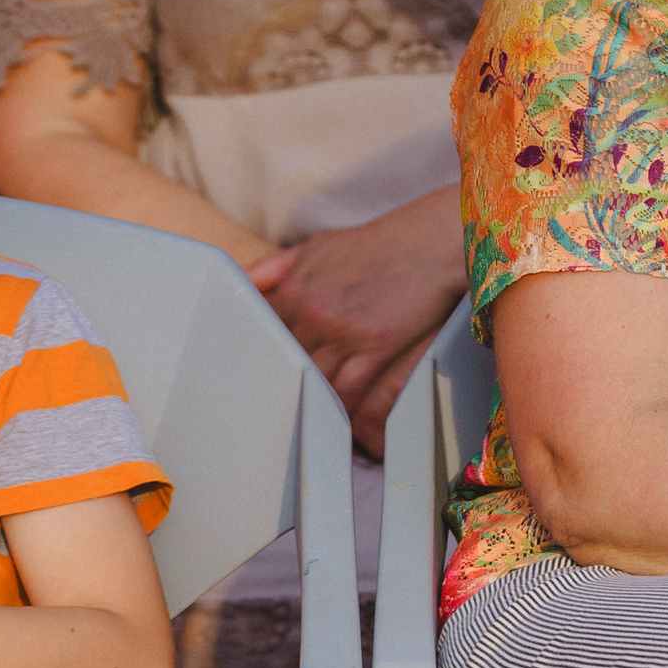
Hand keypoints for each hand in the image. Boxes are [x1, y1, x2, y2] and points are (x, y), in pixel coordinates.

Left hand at [248, 194, 465, 431]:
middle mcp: (311, 313)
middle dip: (277, 387)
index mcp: (292, 290)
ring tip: (300, 425)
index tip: (248, 378)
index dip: (256, 360)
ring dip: (308, 403)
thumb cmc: (375, 245)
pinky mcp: (375, 348)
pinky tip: (337, 421)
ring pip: (311, 383)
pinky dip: (339, 409)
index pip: (258, 337)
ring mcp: (343, 332)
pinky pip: (346, 392)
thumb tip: (238, 283)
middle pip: (281, 365)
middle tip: (267, 411)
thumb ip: (272, 268)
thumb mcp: (315, 247)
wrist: (429, 243)